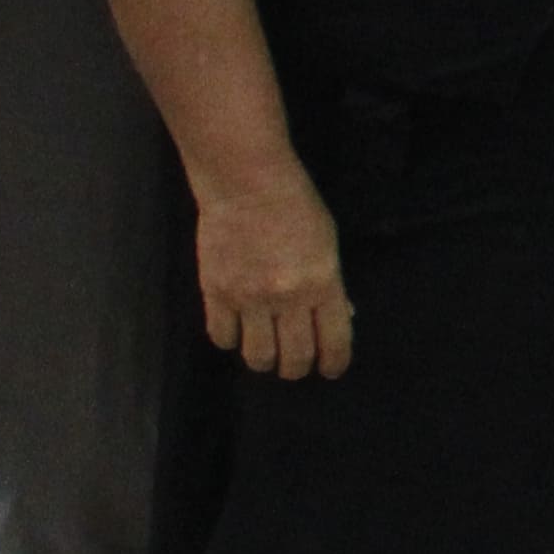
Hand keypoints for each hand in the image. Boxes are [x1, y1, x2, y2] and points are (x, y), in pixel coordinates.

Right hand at [192, 174, 351, 380]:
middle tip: (295, 363)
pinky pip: (222, 337)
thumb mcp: (328, 244)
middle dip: (297, 368)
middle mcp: (287, 298)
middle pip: (293, 358)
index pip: (334, 342)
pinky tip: (238, 330)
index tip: (329, 369)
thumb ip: (331, 285)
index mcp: (323, 284)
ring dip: (264, 360)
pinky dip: (231, 340)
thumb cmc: (296, 207)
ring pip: (257, 356)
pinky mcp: (216, 293)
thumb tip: (337, 318)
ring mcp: (249, 298)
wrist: (246, 183)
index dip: (333, 364)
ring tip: (266, 351)